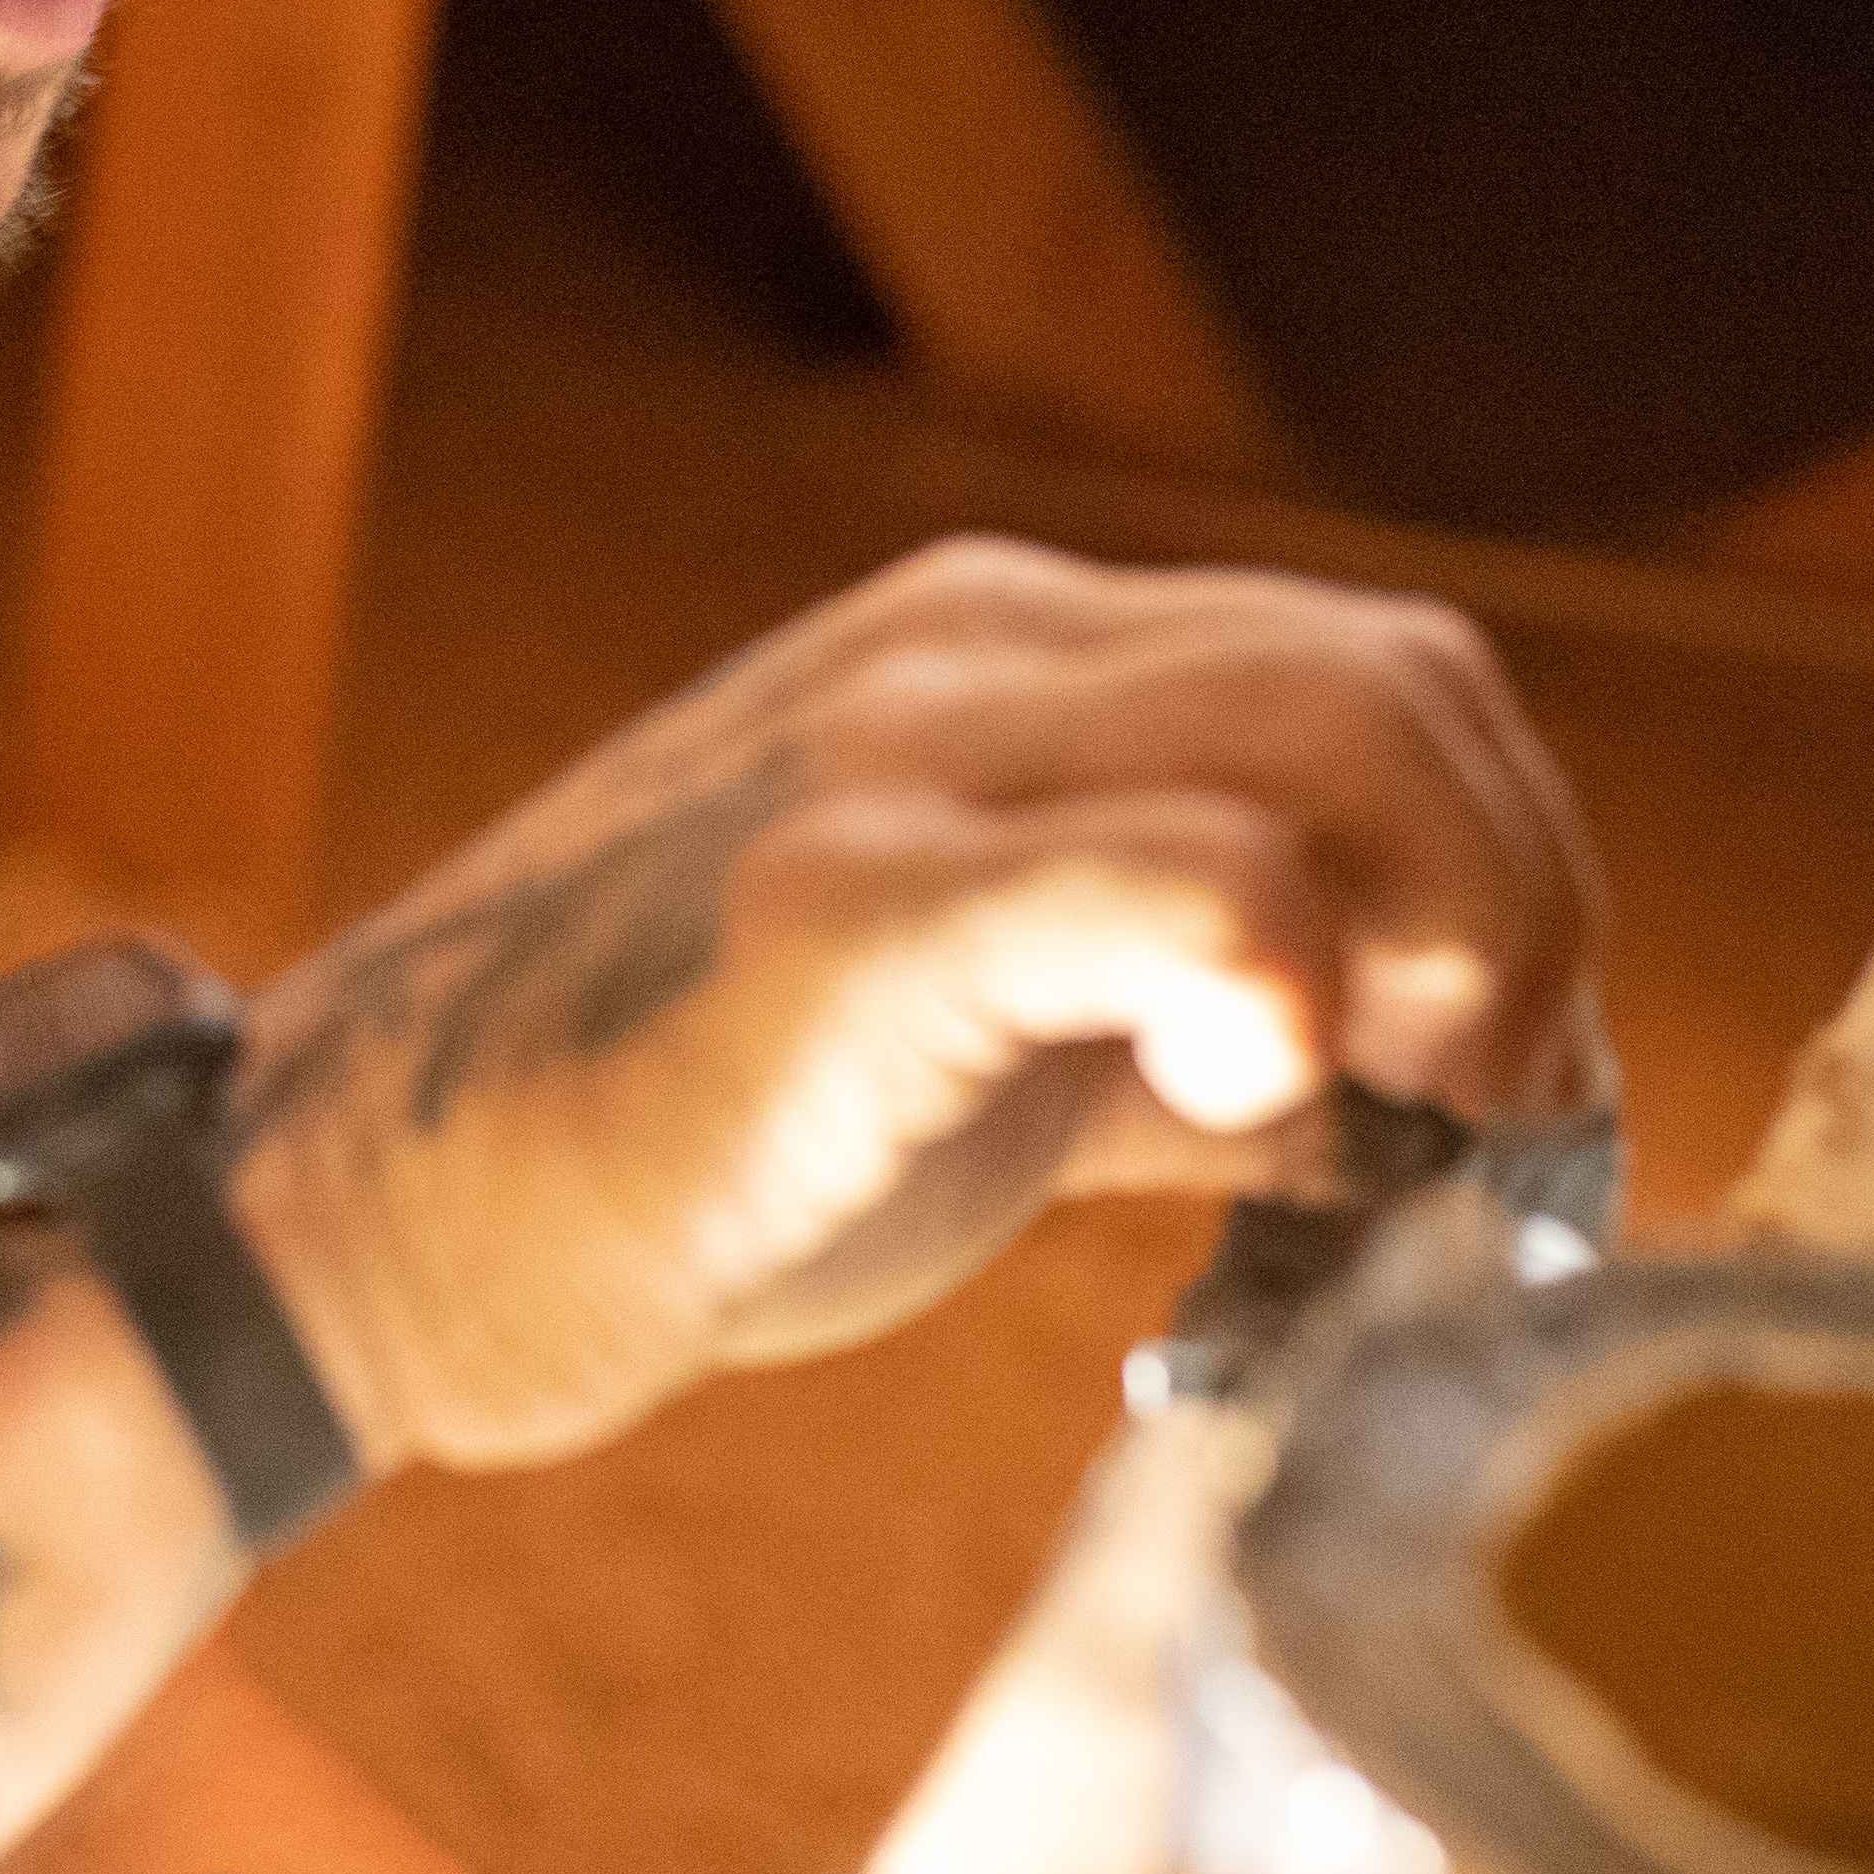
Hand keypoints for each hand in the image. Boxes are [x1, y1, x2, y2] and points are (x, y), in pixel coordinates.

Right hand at [223, 538, 1603, 1471]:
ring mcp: (892, 764)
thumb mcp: (977, 1040)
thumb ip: (1185, 1019)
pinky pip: (1170, 873)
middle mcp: (960, 655)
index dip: (1515, 868)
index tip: (1512, 1078)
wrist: (346, 1218)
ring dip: (1458, 939)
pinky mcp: (839, 918)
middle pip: (1399, 685)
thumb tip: (1429, 1098)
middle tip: (1490, 1116)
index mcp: (995, 655)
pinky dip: (1286, 976)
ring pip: (1333, 734)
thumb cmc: (657, 1148)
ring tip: (1396, 1125)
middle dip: (1527, 906)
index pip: (1379, 676)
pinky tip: (1271, 1110)